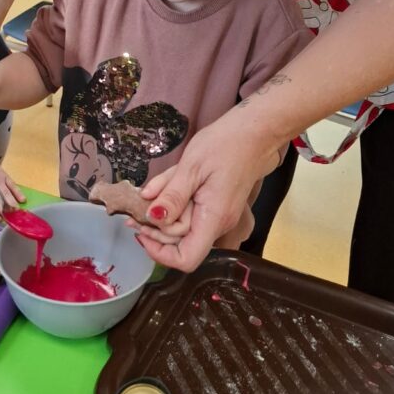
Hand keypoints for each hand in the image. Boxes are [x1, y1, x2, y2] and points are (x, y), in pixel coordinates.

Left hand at [135, 113, 277, 270]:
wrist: (255, 134)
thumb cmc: (227, 144)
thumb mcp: (192, 167)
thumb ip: (172, 196)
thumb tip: (152, 218)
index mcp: (213, 218)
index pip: (186, 259)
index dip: (160, 253)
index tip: (142, 231)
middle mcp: (218, 224)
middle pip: (180, 244)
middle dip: (156, 228)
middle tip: (137, 204)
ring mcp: (218, 217)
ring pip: (182, 229)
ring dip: (164, 213)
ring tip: (154, 189)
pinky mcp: (215, 208)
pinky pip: (189, 215)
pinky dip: (175, 204)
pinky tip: (168, 185)